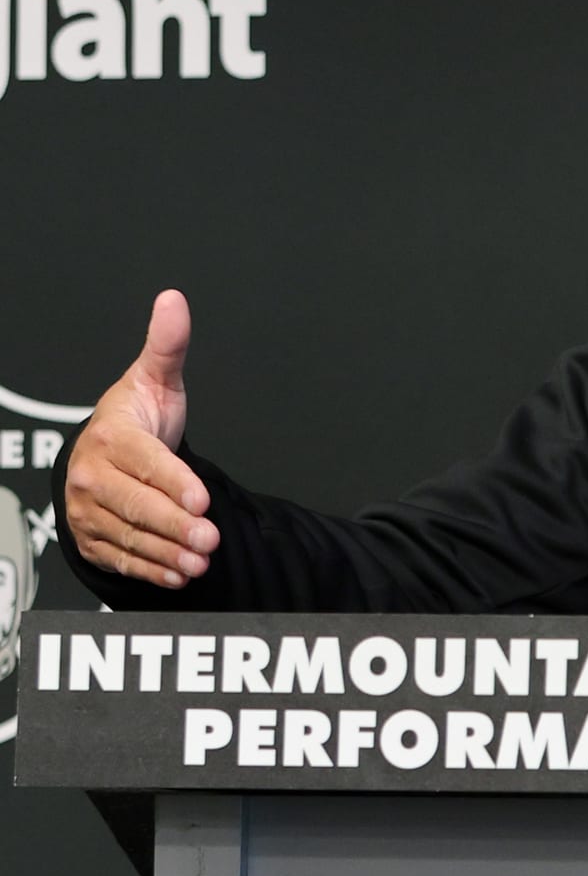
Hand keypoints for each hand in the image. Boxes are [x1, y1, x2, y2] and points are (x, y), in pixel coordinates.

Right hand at [64, 290, 217, 587]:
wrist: (105, 451)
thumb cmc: (136, 417)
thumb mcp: (153, 378)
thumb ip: (167, 345)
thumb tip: (174, 300)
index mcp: (111, 437)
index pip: (145, 463)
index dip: (174, 483)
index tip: (203, 499)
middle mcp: (93, 476)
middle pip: (137, 506)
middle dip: (175, 526)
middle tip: (210, 540)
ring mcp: (89, 511)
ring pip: (130, 536)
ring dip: (167, 553)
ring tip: (201, 562)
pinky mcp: (92, 538)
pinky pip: (121, 558)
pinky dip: (150, 570)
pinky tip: (178, 575)